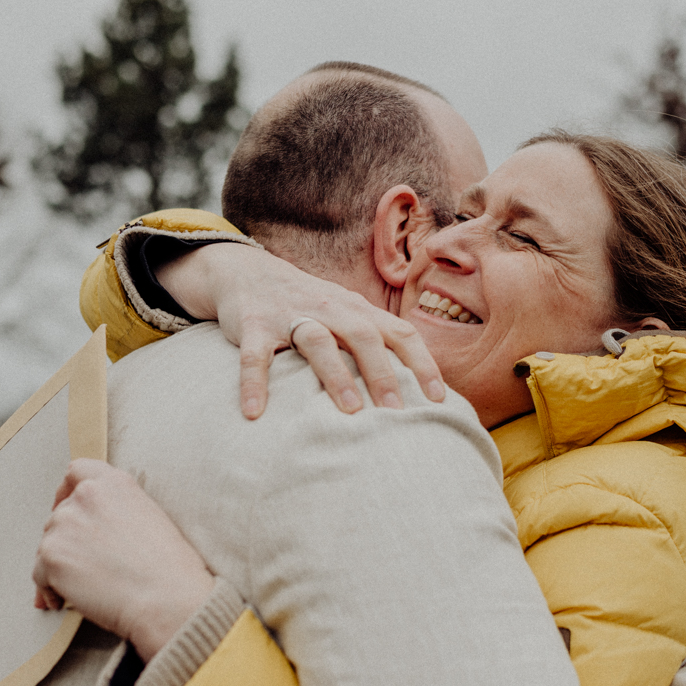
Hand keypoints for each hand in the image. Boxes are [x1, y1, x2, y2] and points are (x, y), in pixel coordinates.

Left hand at [32, 459, 214, 660]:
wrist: (166, 597)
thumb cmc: (167, 568)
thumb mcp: (150, 518)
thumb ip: (117, 510)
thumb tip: (92, 529)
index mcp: (114, 483)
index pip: (77, 471)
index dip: (66, 491)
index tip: (65, 507)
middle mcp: (86, 496)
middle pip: (59, 515)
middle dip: (67, 539)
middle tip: (82, 564)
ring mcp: (65, 524)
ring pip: (48, 545)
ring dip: (59, 564)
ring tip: (77, 588)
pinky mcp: (52, 555)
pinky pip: (39, 574)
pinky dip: (48, 588)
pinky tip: (61, 601)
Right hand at [158, 243, 444, 418]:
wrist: (246, 272)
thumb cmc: (307, 305)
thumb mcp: (345, 314)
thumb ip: (375, 341)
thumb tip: (414, 386)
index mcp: (357, 310)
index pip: (400, 333)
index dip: (422, 364)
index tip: (439, 399)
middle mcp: (329, 309)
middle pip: (363, 336)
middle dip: (382, 373)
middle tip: (396, 412)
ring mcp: (290, 315)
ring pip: (317, 342)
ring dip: (336, 376)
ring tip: (350, 411)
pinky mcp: (253, 325)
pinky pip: (255, 356)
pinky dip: (254, 383)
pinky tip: (254, 413)